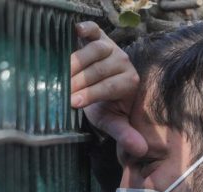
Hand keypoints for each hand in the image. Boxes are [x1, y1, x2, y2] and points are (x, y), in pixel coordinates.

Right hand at [71, 21, 146, 155]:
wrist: (95, 88)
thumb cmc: (103, 107)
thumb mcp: (112, 122)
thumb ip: (125, 134)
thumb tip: (141, 151)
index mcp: (129, 82)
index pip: (110, 86)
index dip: (91, 94)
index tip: (72, 102)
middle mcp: (123, 62)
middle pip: (99, 68)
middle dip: (78, 81)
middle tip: (61, 90)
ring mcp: (111, 47)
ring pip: (95, 50)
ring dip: (76, 61)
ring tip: (61, 73)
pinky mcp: (99, 36)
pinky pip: (94, 30)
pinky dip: (86, 29)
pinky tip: (76, 32)